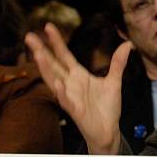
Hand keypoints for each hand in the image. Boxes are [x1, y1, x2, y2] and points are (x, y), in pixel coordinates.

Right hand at [25, 23, 131, 154]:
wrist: (109, 130)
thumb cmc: (107, 107)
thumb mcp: (114, 81)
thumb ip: (117, 63)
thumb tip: (127, 44)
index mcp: (78, 75)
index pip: (64, 55)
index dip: (56, 41)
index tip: (48, 26)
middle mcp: (71, 84)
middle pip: (53, 65)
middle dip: (41, 51)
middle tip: (29, 36)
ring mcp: (70, 97)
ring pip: (54, 80)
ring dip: (46, 68)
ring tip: (38, 54)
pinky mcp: (75, 110)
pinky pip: (66, 101)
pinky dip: (62, 92)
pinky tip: (58, 84)